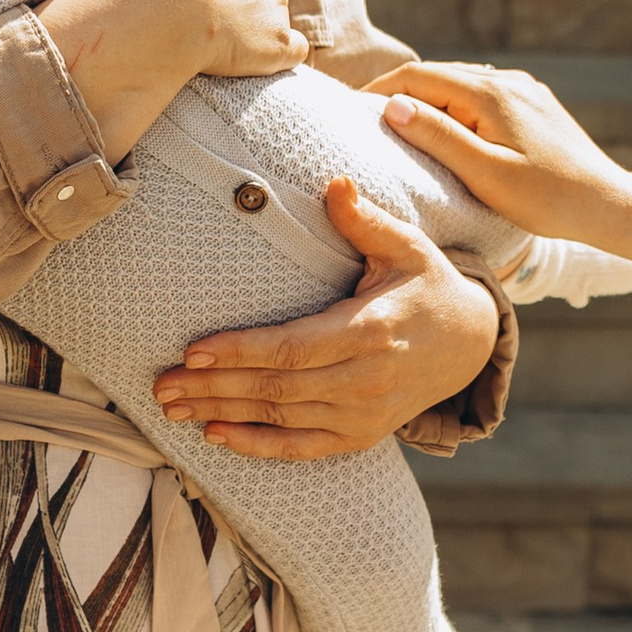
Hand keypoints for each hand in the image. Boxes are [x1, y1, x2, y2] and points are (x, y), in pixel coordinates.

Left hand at [153, 176, 501, 456]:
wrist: (470, 343)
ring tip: (172, 408)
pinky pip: (302, 448)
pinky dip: (257, 446)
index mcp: (371, 330)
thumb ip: (364, 220)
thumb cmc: (427, 284)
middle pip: (276, 387)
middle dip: (214, 388)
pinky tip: (215, 436)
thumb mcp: (406, 247)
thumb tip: (335, 183)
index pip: (293, 347)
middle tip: (161, 385)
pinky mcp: (361, 435)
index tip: (193, 352)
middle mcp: (365, 379)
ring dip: (222, 414)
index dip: (241, 351)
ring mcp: (364, 414)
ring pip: (281, 418)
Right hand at [373, 60, 631, 247]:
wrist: (608, 205)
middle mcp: (507, 81)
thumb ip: (438, 136)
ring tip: (399, 128)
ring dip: (428, 100)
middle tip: (365, 121)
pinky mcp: (534, 104)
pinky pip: (482, 96)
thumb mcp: (485, 172)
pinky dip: (455, 107)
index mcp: (491, 93)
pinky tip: (446, 130)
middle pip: (438, 76)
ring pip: (460, 84)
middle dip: (400, 94)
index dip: (380, 90)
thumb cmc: (547, 199)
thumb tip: (393, 105)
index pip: (418, 76)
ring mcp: (523, 90)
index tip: (350, 111)